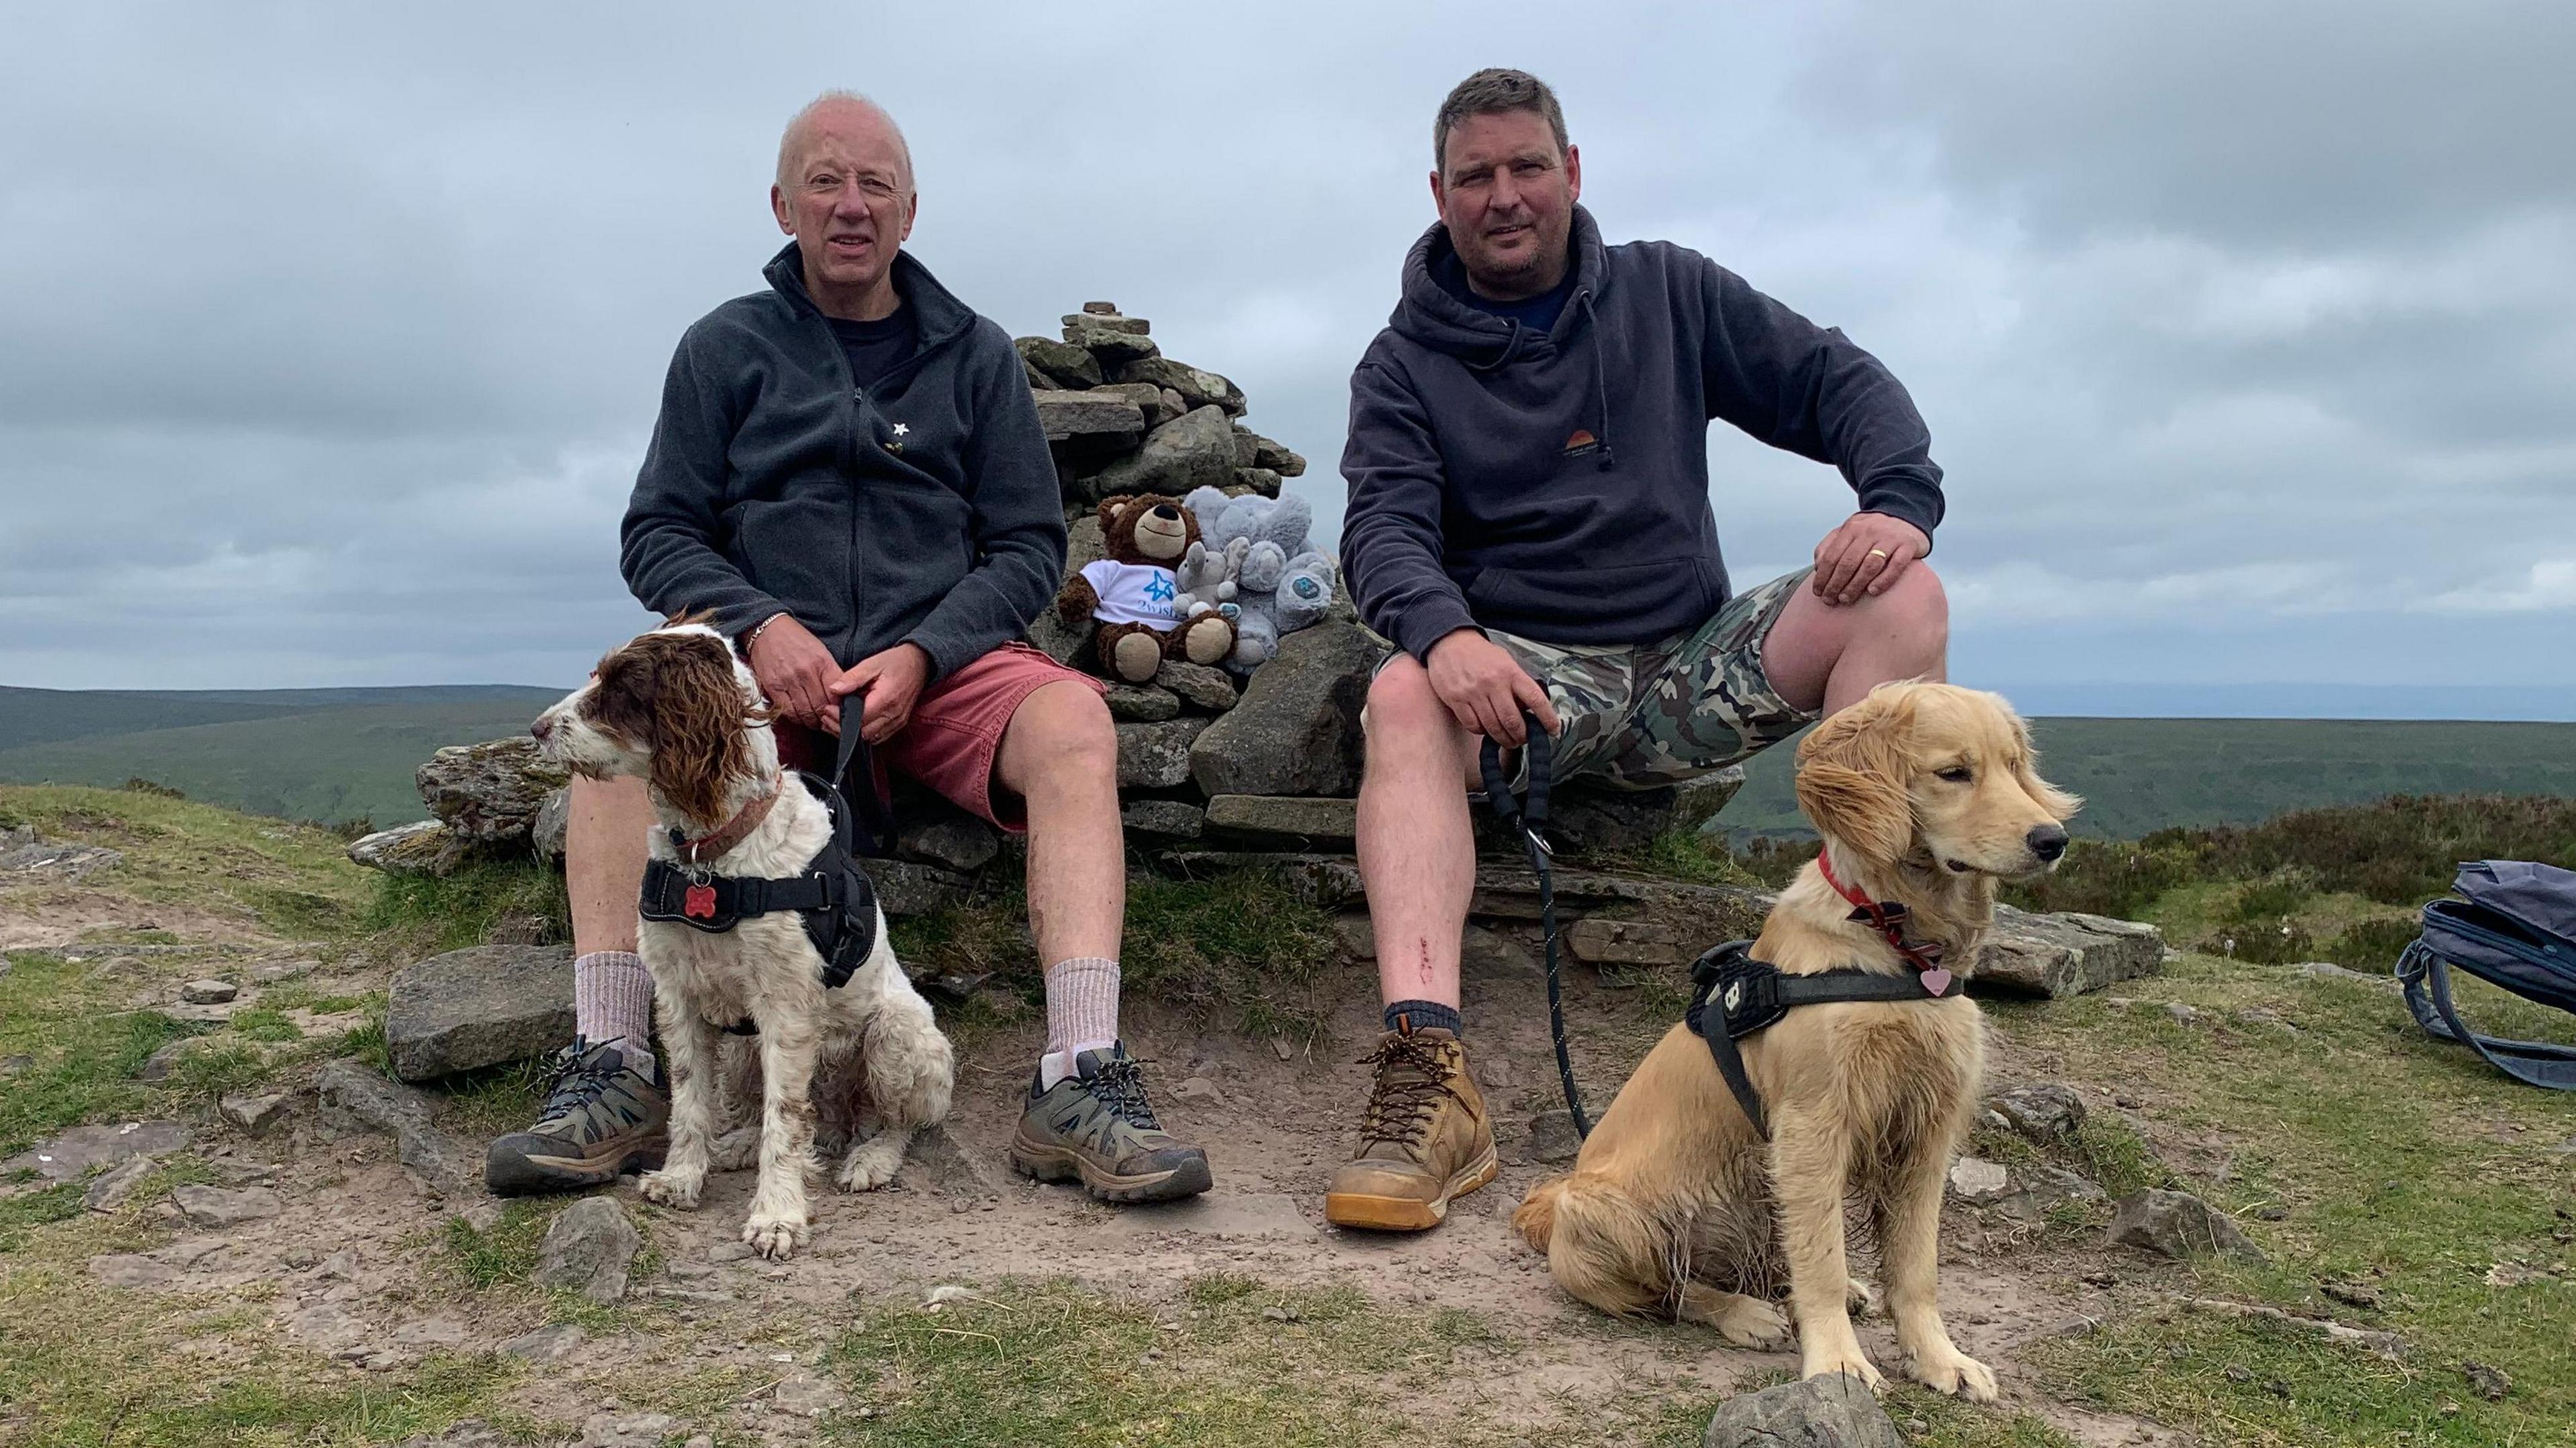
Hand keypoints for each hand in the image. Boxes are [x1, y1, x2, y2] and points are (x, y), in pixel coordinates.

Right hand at [744, 613, 839, 729]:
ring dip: (812, 721)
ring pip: (806, 712)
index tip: (841, 711)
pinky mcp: (773, 687)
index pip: (838, 694)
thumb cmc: (795, 640)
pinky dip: (796, 718)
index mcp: (822, 662)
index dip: (841, 708)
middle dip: (827, 717)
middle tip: (828, 720)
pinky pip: (788, 711)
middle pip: (822, 706)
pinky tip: (800, 716)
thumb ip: (831, 673)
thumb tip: (842, 696)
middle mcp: (806, 672)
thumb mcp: (821, 651)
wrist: (767, 629)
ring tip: (815, 721)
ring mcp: (788, 680)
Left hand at [826, 643, 930, 742]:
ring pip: (870, 739)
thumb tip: (834, 689)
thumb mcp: (871, 663)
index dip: (839, 718)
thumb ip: (852, 678)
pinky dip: (863, 733)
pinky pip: (878, 737)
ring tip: (836, 720)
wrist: (919, 664)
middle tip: (826, 717)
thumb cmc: (895, 662)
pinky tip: (852, 723)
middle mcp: (894, 715)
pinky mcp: (898, 724)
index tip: (826, 709)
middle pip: (863, 734)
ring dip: (851, 733)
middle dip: (841, 729)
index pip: (858, 719)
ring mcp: (898, 722)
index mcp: (886, 699)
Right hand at [1425, 629, 1559, 745]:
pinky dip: (1482, 732)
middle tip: (1523, 739)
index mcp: (1510, 672)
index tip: (1553, 729)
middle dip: (1521, 736)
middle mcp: (1493, 683)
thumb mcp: (1505, 661)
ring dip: (1503, 738)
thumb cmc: (1479, 653)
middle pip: (1512, 720)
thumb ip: (1517, 683)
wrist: (1449, 642)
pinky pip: (1473, 725)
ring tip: (1506, 739)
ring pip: (1493, 727)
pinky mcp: (1457, 700)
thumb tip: (1528, 708)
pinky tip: (1485, 729)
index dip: (1547, 718)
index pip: (1535, 699)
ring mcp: (1474, 693)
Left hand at [1811, 513, 1928, 606]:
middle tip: (1830, 600)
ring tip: (1846, 599)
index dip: (1822, 576)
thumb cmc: (1874, 531)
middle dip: (1835, 584)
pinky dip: (1883, 580)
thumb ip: (1831, 544)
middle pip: (1848, 562)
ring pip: (1869, 564)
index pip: (1832, 555)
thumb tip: (1817, 566)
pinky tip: (1873, 591)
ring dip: (1855, 585)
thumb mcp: (1850, 530)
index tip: (1818, 592)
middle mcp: (1869, 531)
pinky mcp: (1908, 546)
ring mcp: (1889, 538)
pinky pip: (1896, 565)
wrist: (1906, 518)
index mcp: (1852, 528)